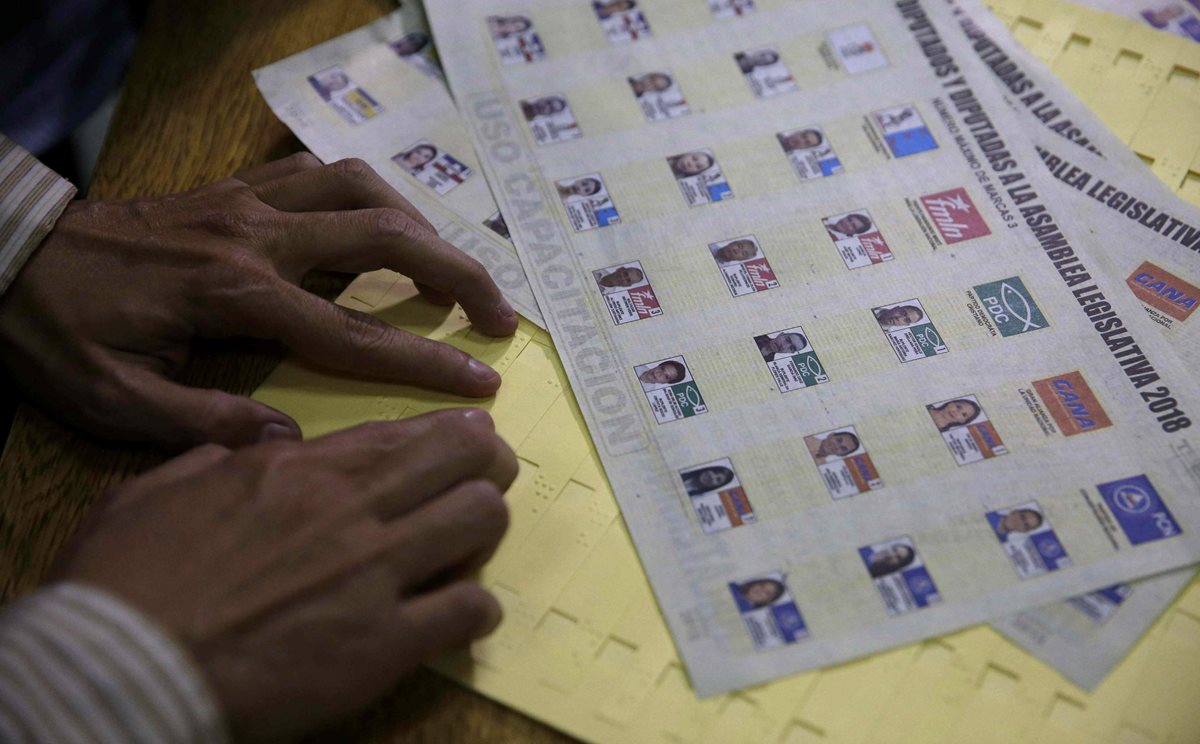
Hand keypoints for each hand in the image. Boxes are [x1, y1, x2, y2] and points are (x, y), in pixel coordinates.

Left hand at [0, 154, 517, 447]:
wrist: (5, 254)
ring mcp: (248, 202)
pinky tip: (382, 223)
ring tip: (449, 269)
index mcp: (236, 296)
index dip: (426, 360)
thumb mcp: (108, 397)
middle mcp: (257, 237)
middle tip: (500, 313)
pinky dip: (368, 193)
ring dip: (420, 224)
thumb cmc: (55, 332)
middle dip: (457, 272)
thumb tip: (286, 441)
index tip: (483, 381)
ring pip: (361, 188)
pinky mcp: (235, 187)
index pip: (355, 332)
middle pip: (385, 239)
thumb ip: (200, 421)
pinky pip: (322, 171)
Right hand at [55, 408, 515, 740]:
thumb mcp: (151, 493)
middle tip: (488, 475)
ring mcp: (373, 573)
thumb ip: (206, 461)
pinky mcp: (384, 644)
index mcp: (294, 470)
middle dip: (486, 461)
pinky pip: (468, 610)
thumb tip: (241, 451)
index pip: (400, 432)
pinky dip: (476, 610)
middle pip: (461, 458)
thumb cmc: (122, 584)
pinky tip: (464, 613)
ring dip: (485, 525)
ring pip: (479, 518)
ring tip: (474, 540)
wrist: (120, 669)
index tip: (471, 433)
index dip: (449, 430)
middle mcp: (348, 509)